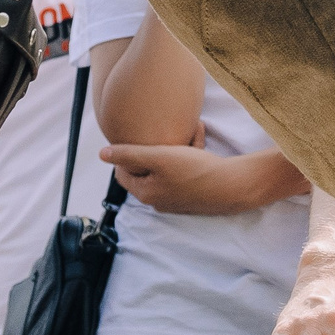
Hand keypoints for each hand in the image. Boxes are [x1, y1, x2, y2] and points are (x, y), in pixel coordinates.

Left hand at [101, 143, 302, 214]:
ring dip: (175, 150)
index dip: (128, 153)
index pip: (123, 173)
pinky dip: (189, 157)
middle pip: (147, 171)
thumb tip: (101, 154)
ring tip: (188, 133)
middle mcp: (159, 201)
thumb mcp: (158, 157)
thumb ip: (128, 154)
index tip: (140, 137)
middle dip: (156, 150)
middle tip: (166, 134)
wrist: (233, 186)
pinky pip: (184, 173)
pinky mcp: (195, 196)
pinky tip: (199, 141)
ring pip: (167, 170)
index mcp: (146, 194)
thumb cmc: (194, 170)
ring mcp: (178, 201)